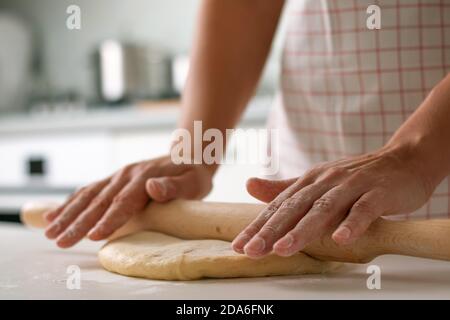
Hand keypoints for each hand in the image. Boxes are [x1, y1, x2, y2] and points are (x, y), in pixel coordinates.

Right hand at [44, 155, 212, 247]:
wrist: (188, 156)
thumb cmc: (193, 174)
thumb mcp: (194, 181)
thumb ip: (174, 186)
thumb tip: (153, 188)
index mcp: (144, 177)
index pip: (124, 202)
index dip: (109, 220)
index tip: (94, 236)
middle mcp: (126, 175)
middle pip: (99, 201)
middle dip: (78, 222)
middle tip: (61, 241)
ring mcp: (118, 176)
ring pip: (88, 195)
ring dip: (68, 213)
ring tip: (50, 232)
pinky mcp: (114, 179)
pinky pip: (88, 190)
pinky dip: (70, 203)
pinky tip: (55, 215)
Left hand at [232, 145, 433, 257]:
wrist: (402, 159)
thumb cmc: (355, 177)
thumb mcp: (317, 181)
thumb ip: (284, 188)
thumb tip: (249, 185)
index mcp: (309, 181)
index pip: (278, 206)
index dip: (258, 226)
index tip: (239, 246)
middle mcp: (326, 182)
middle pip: (294, 208)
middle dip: (271, 231)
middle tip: (252, 250)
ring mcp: (351, 186)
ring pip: (324, 209)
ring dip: (303, 230)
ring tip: (283, 249)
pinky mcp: (378, 193)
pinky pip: (364, 209)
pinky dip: (352, 223)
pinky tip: (341, 239)